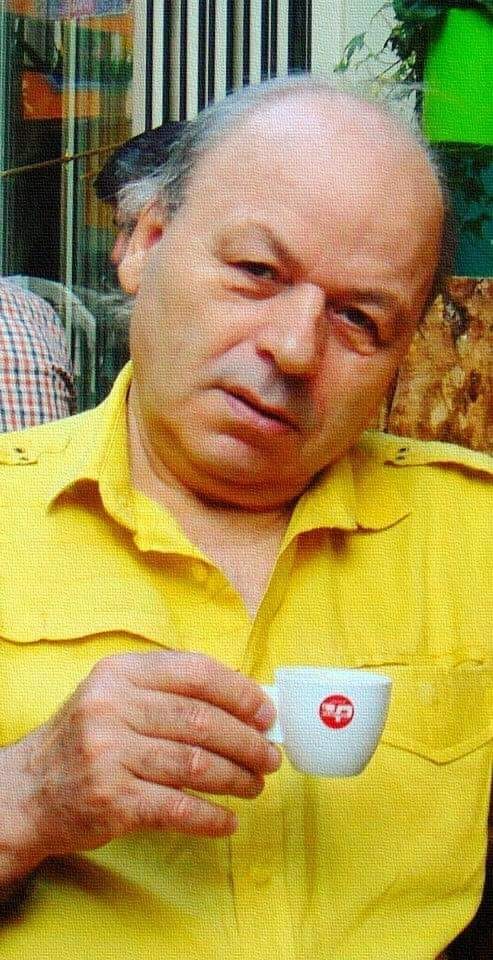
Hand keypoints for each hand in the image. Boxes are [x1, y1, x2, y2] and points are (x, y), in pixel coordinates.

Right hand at [0, 651, 279, 882]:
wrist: (28, 791)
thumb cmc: (88, 739)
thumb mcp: (116, 696)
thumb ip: (169, 692)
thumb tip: (246, 704)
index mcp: (119, 673)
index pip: (195, 672)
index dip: (239, 693)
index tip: (266, 714)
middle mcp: (111, 707)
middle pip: (201, 721)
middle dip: (247, 742)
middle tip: (270, 757)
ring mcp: (109, 754)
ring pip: (196, 764)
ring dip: (237, 778)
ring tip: (255, 785)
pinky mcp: (111, 800)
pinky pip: (177, 807)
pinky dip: (210, 817)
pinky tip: (227, 821)